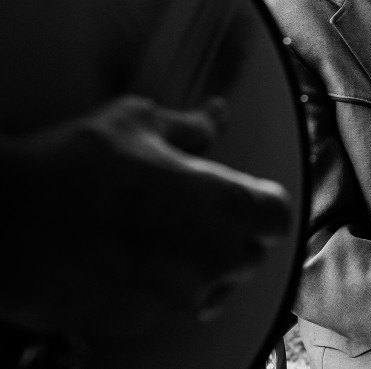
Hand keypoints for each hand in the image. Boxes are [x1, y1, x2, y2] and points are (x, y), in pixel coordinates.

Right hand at [0, 95, 290, 341]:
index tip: (243, 194)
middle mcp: (212, 256)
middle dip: (233, 235)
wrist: (5, 223)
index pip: (277, 215)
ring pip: (213, 287)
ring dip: (201, 267)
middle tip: (197, 213)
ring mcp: (178, 295)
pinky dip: (162, 290)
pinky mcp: (142, 321)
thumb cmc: (74, 164)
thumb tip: (215, 115)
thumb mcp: (136, 123)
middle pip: (250, 254)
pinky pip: (171, 308)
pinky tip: (130, 264)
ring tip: (162, 240)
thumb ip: (189, 126)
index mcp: (222, 203)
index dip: (262, 203)